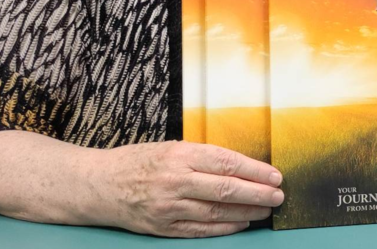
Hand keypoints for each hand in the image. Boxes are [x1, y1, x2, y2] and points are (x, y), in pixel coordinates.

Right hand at [88, 141, 283, 236]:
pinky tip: (242, 223)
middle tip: (278, 196)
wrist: (97, 185)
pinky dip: (225, 228)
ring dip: (246, 213)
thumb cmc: (138, 161)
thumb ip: (202, 157)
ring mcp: (168, 207)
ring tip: (266, 210)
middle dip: (257, 194)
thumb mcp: (170, 147)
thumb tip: (241, 165)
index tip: (275, 175)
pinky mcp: (162, 227)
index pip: (227, 162)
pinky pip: (200, 230)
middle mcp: (175, 181)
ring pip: (216, 213)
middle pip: (226, 190)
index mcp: (180, 155)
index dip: (255, 170)